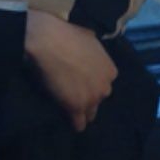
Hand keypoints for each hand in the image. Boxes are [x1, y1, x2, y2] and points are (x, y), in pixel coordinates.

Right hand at [23, 10, 116, 131]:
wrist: (49, 41)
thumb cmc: (67, 35)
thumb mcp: (91, 42)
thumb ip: (94, 56)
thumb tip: (89, 55)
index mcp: (110, 72)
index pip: (104, 85)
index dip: (91, 84)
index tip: (81, 82)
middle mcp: (105, 87)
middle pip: (98, 100)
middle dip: (88, 97)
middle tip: (72, 91)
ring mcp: (91, 99)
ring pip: (89, 113)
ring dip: (80, 110)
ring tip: (68, 106)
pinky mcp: (76, 108)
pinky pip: (78, 124)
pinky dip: (73, 123)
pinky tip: (68, 122)